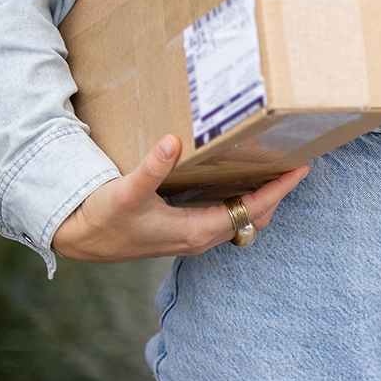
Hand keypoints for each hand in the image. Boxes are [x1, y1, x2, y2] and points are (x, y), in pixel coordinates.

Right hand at [51, 135, 308, 262]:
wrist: (79, 239)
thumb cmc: (102, 218)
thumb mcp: (126, 191)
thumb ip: (151, 168)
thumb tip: (173, 141)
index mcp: (194, 230)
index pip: (251, 210)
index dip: (278, 190)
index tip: (301, 169)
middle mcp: (199, 238)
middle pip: (254, 217)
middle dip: (276, 193)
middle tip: (294, 163)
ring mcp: (193, 237)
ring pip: (242, 220)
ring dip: (261, 197)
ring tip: (276, 169)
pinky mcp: (184, 231)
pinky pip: (227, 217)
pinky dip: (242, 201)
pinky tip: (241, 179)